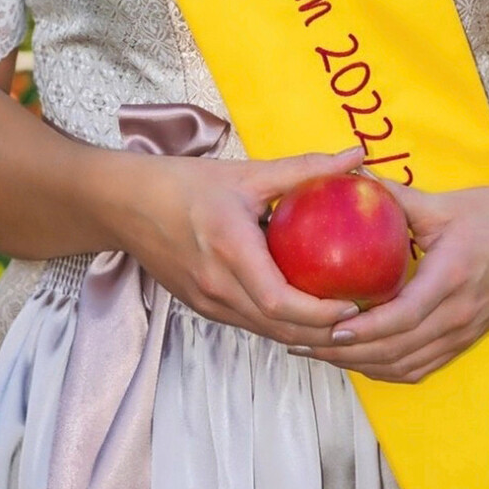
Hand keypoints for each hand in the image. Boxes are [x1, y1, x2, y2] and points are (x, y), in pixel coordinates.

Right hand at [119, 144, 368, 346]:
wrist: (126, 204)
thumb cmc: (186, 183)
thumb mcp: (248, 172)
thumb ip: (305, 168)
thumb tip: (357, 155)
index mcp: (230, 249)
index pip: (280, 301)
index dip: (320, 313)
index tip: (354, 302)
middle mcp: (217, 286)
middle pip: (278, 327)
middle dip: (322, 333)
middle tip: (362, 319)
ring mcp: (206, 302)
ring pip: (264, 331)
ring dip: (303, 333)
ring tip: (341, 321)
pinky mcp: (201, 307)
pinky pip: (248, 322)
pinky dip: (278, 322)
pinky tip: (304, 311)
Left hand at [291, 177, 488, 383]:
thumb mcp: (446, 203)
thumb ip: (398, 197)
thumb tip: (352, 178)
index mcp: (450, 279)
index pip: (402, 317)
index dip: (363, 330)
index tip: (327, 328)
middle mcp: (457, 315)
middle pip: (396, 351)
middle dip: (346, 354)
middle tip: (301, 343)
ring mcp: (463, 332)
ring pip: (406, 366)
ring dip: (361, 365)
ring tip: (319, 353)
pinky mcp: (466, 338)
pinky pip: (421, 366)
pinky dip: (386, 368)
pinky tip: (359, 358)